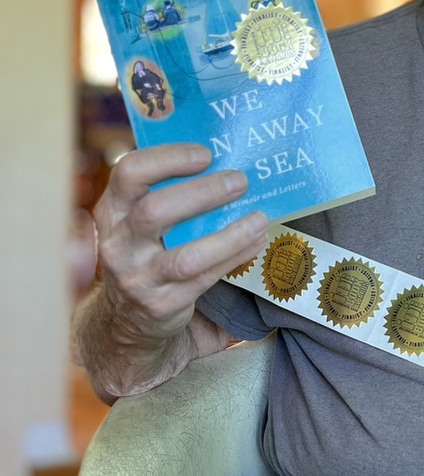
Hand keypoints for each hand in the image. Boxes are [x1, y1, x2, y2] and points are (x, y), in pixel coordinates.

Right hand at [93, 142, 267, 343]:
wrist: (126, 320)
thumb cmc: (146, 251)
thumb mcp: (138, 221)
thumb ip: (166, 192)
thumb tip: (226, 159)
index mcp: (112, 210)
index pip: (128, 172)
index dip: (168, 158)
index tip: (205, 154)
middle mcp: (118, 243)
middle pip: (154, 211)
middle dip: (203, 193)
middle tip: (240, 181)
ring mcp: (138, 277)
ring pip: (186, 256)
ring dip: (230, 235)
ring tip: (259, 218)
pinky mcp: (162, 304)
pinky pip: (205, 278)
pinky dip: (235, 256)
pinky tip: (256, 240)